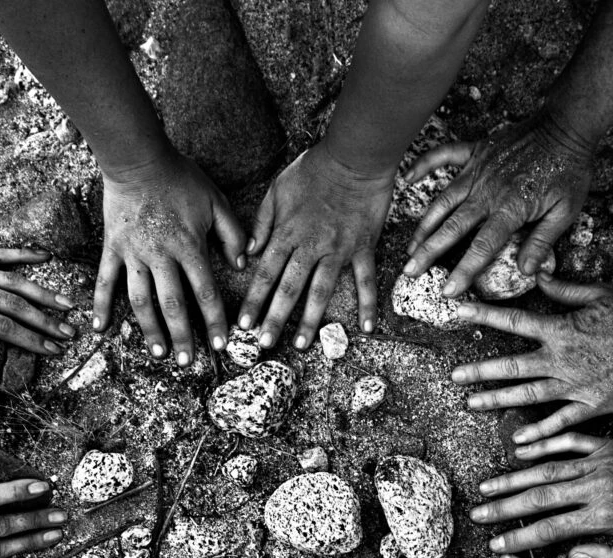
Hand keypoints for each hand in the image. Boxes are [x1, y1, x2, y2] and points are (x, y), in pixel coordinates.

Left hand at [0, 249, 75, 396]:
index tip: (54, 350)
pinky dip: (21, 254)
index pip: (4, 328)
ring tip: (66, 303)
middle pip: (14, 304)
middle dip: (45, 320)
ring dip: (41, 292)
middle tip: (69, 332)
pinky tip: (45, 257)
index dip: (32, 340)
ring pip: (11, 279)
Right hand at [95, 151, 245, 365]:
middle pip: (173, 304)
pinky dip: (101, 305)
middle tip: (187, 362)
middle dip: (182, 336)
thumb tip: (242, 264)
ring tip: (157, 353)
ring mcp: (133, 254)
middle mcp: (161, 255)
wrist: (138, 159)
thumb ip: (233, 233)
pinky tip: (99, 328)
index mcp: (189, 246)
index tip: (221, 344)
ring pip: (140, 300)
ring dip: (149, 330)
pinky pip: (105, 281)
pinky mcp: (112, 248)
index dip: (215, 321)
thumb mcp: (216, 201)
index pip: (206, 292)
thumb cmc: (180, 179)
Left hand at [239, 147, 392, 348]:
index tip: (243, 323)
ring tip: (301, 344)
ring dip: (310, 321)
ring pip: (321, 291)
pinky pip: (366, 280)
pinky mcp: (363, 248)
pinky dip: (368, 305)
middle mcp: (311, 246)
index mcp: (287, 233)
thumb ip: (262, 222)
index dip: (253, 300)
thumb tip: (249, 252)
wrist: (354, 157)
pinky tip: (367, 328)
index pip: (265, 273)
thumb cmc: (314, 169)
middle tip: (265, 344)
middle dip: (274, 318)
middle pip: (289, 289)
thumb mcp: (277, 189)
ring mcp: (338, 250)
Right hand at [401, 115, 593, 295]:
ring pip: (443, 201)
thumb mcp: (565, 211)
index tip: (447, 292)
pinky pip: (444, 156)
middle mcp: (487, 191)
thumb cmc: (569, 170)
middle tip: (409, 272)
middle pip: (452, 227)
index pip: (481, 247)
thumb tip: (527, 272)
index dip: (462, 271)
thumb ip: (542, 242)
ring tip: (410, 247)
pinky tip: (406, 178)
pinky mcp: (476, 152)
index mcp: (509, 208)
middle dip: (428, 252)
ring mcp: (478, 171)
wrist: (565, 127)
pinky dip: (424, 164)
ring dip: (424, 225)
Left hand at [452, 277, 612, 444]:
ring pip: (527, 395)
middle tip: (454, 376)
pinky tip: (519, 440)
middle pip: (511, 366)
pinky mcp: (592, 405)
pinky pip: (560, 423)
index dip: (483, 315)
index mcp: (560, 330)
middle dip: (479, 371)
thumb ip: (565, 288)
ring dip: (496, 400)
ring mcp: (574, 385)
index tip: (458, 311)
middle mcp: (561, 359)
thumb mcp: (599, 293)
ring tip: (471, 404)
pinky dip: (539, 433)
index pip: (513, 321)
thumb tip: (541, 277)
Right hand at [470, 434, 612, 557]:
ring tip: (487, 486)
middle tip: (477, 513)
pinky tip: (519, 450)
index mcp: (605, 516)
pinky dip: (543, 444)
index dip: (520, 538)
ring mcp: (601, 461)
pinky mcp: (608, 445)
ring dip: (514, 477)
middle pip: (540, 496)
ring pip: (548, 468)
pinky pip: (569, 441)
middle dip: (505, 507)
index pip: (551, 529)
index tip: (495, 545)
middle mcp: (597, 485)